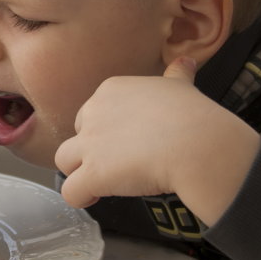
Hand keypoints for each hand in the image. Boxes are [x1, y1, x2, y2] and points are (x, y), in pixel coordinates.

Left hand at [54, 57, 260, 225]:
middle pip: (77, 135)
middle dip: (91, 151)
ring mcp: (90, 144)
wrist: (196, 144)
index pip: (92, 113)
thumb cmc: (192, 116)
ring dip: (79, 173)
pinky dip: (80, 197)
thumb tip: (187, 62)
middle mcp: (94, 113)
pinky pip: (70, 191)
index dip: (107, 131)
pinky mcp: (93, 174)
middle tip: (119, 164)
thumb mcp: (181, 87)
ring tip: (102, 183)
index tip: (128, 143)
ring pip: (64, 160)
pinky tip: (96, 197)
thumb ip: (177, 75)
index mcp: (111, 90)